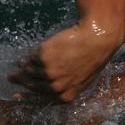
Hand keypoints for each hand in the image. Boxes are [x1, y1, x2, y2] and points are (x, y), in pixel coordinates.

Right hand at [7, 21, 123, 101]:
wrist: (98, 36)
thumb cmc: (95, 55)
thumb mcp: (84, 78)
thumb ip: (67, 85)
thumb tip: (50, 86)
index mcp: (66, 95)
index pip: (40, 100)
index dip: (26, 97)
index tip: (16, 94)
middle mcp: (55, 86)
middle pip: (31, 85)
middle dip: (21, 80)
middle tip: (13, 76)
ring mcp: (48, 72)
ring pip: (30, 71)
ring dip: (25, 67)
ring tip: (22, 63)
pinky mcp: (44, 56)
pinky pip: (33, 57)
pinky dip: (32, 55)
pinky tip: (35, 52)